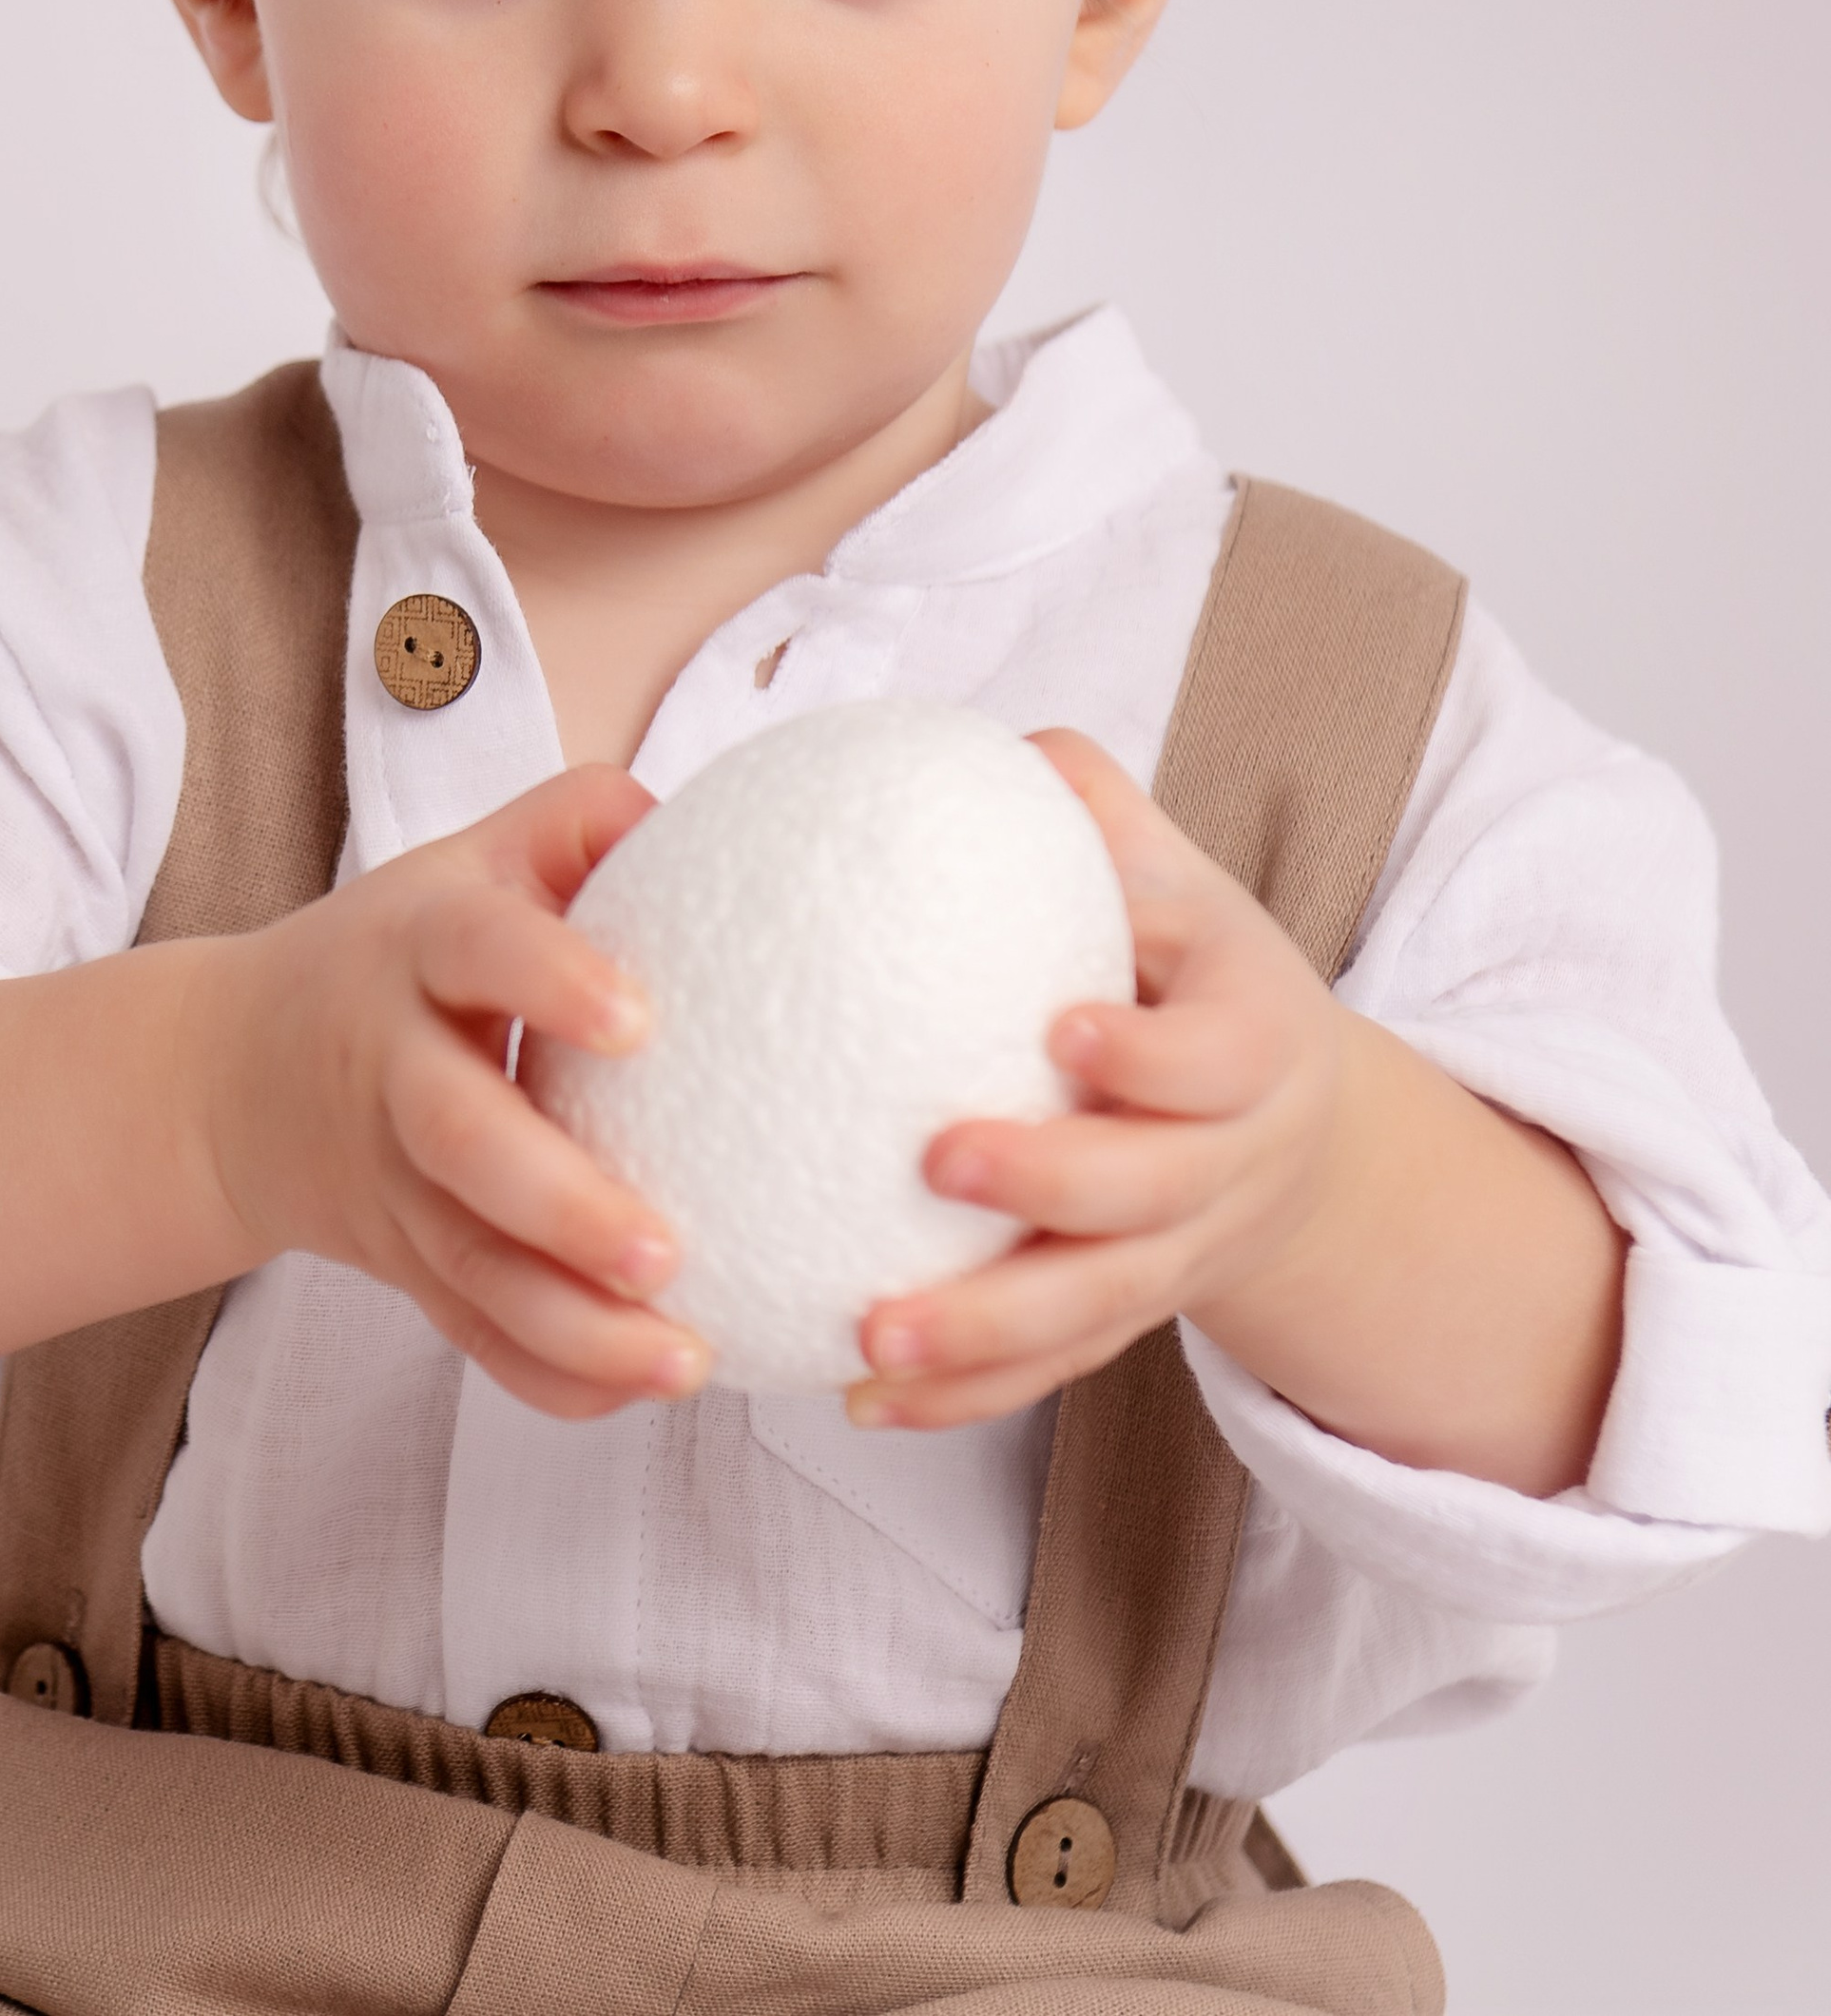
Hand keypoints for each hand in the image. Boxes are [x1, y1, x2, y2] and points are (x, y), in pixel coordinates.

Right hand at [201, 766, 709, 1421]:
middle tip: (667, 1249)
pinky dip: (552, 1375)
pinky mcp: (404, 1263)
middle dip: (562, 1205)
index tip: (641, 1020)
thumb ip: (571, 825)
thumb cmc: (398, 954)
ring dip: (575, 1325)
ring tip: (684, 1354)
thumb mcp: (464, 864)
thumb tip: (687, 814)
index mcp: (417, 948)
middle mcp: (393, 1068)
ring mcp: (391, 1182)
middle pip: (463, 1141)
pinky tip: (642, 1385)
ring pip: (471, 1267)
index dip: (551, 980)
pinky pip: (472, 1334)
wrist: (233, 1073)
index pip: (478, 951)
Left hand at [847, 729, 1348, 1430]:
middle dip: (1050, 1187)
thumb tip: (1011, 749)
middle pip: (1152, 1194)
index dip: (1151, 1053)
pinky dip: (962, 1394)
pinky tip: (859, 1398)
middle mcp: (1228, 1160)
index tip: (1064, 1029)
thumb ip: (1099, 814)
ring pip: (1093, 1310)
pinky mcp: (1124, 1317)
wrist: (1289, 1120)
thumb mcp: (1178, 885)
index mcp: (1252, 1039)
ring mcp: (1179, 1253)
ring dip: (984, 1333)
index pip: (1214, 1057)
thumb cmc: (1191, 970)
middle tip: (935, 1160)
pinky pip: (1047, 1371)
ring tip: (868, 1338)